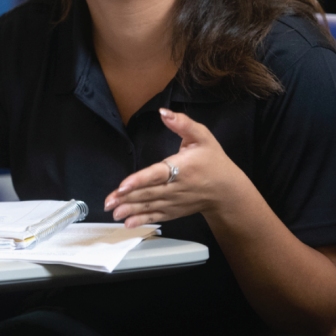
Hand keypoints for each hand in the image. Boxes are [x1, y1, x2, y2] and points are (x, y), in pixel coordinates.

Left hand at [104, 108, 248, 226]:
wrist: (227, 190)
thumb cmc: (213, 161)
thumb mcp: (202, 137)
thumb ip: (183, 124)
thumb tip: (163, 112)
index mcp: (181, 168)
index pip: (156, 174)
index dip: (139, 180)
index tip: (123, 186)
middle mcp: (176, 187)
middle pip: (148, 192)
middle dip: (127, 198)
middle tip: (108, 202)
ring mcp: (174, 202)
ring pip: (150, 206)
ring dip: (130, 210)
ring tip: (114, 213)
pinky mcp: (174, 211)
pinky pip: (157, 216)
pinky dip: (142, 220)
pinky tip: (128, 224)